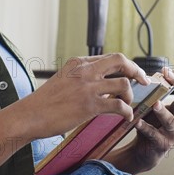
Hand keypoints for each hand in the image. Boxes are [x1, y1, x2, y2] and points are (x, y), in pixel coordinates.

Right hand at [18, 53, 148, 139]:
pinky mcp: (89, 105)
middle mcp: (84, 71)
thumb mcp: (62, 79)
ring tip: (127, 104)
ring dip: (130, 95)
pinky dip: (127, 111)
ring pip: (123, 84)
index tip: (133, 74)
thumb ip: (80, 77)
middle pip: (121, 61)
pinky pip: (118, 105)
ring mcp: (88, 87)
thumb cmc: (44, 102)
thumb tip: (100, 83)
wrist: (30, 115)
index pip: (109, 57)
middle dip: (136, 71)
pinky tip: (126, 116)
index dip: (126, 65)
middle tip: (143, 81)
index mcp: (78, 62)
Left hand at [106, 67, 173, 173]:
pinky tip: (137, 121)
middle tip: (166, 76)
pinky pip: (153, 134)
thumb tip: (145, 74)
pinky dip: (145, 127)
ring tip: (154, 103)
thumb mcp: (156, 107)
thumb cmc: (151, 124)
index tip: (167, 70)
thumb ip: (156, 94)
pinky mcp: (162, 144)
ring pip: (171, 121)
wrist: (145, 151)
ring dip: (162, 111)